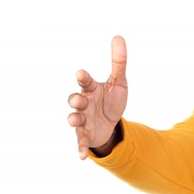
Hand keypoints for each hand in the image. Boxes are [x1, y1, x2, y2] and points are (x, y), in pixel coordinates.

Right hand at [68, 36, 127, 159]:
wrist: (110, 123)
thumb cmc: (111, 99)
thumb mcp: (119, 82)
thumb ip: (118, 62)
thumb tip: (118, 37)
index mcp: (91, 89)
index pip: (86, 81)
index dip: (84, 78)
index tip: (81, 73)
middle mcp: (84, 103)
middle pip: (75, 100)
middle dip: (75, 100)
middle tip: (79, 100)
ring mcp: (83, 120)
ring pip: (74, 119)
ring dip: (73, 120)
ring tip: (74, 121)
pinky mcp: (85, 135)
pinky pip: (81, 142)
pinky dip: (80, 148)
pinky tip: (81, 157)